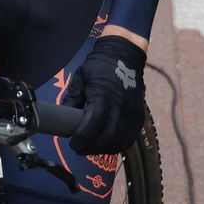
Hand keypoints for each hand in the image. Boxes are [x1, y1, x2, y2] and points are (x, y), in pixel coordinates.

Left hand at [67, 35, 147, 154]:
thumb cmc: (99, 66)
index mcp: (104, 95)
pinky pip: (129, 138)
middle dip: (91, 147)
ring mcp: (132, 113)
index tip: (72, 143)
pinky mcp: (139, 117)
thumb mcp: (80, 78)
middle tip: (79, 149)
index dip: (82, 138)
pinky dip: (117, 145)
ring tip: (91, 148)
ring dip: (104, 149)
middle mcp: (121, 106)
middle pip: (107, 137)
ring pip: (120, 141)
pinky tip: (106, 145)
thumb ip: (71, 100)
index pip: (93, 124)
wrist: (124, 55)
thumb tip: (64, 121)